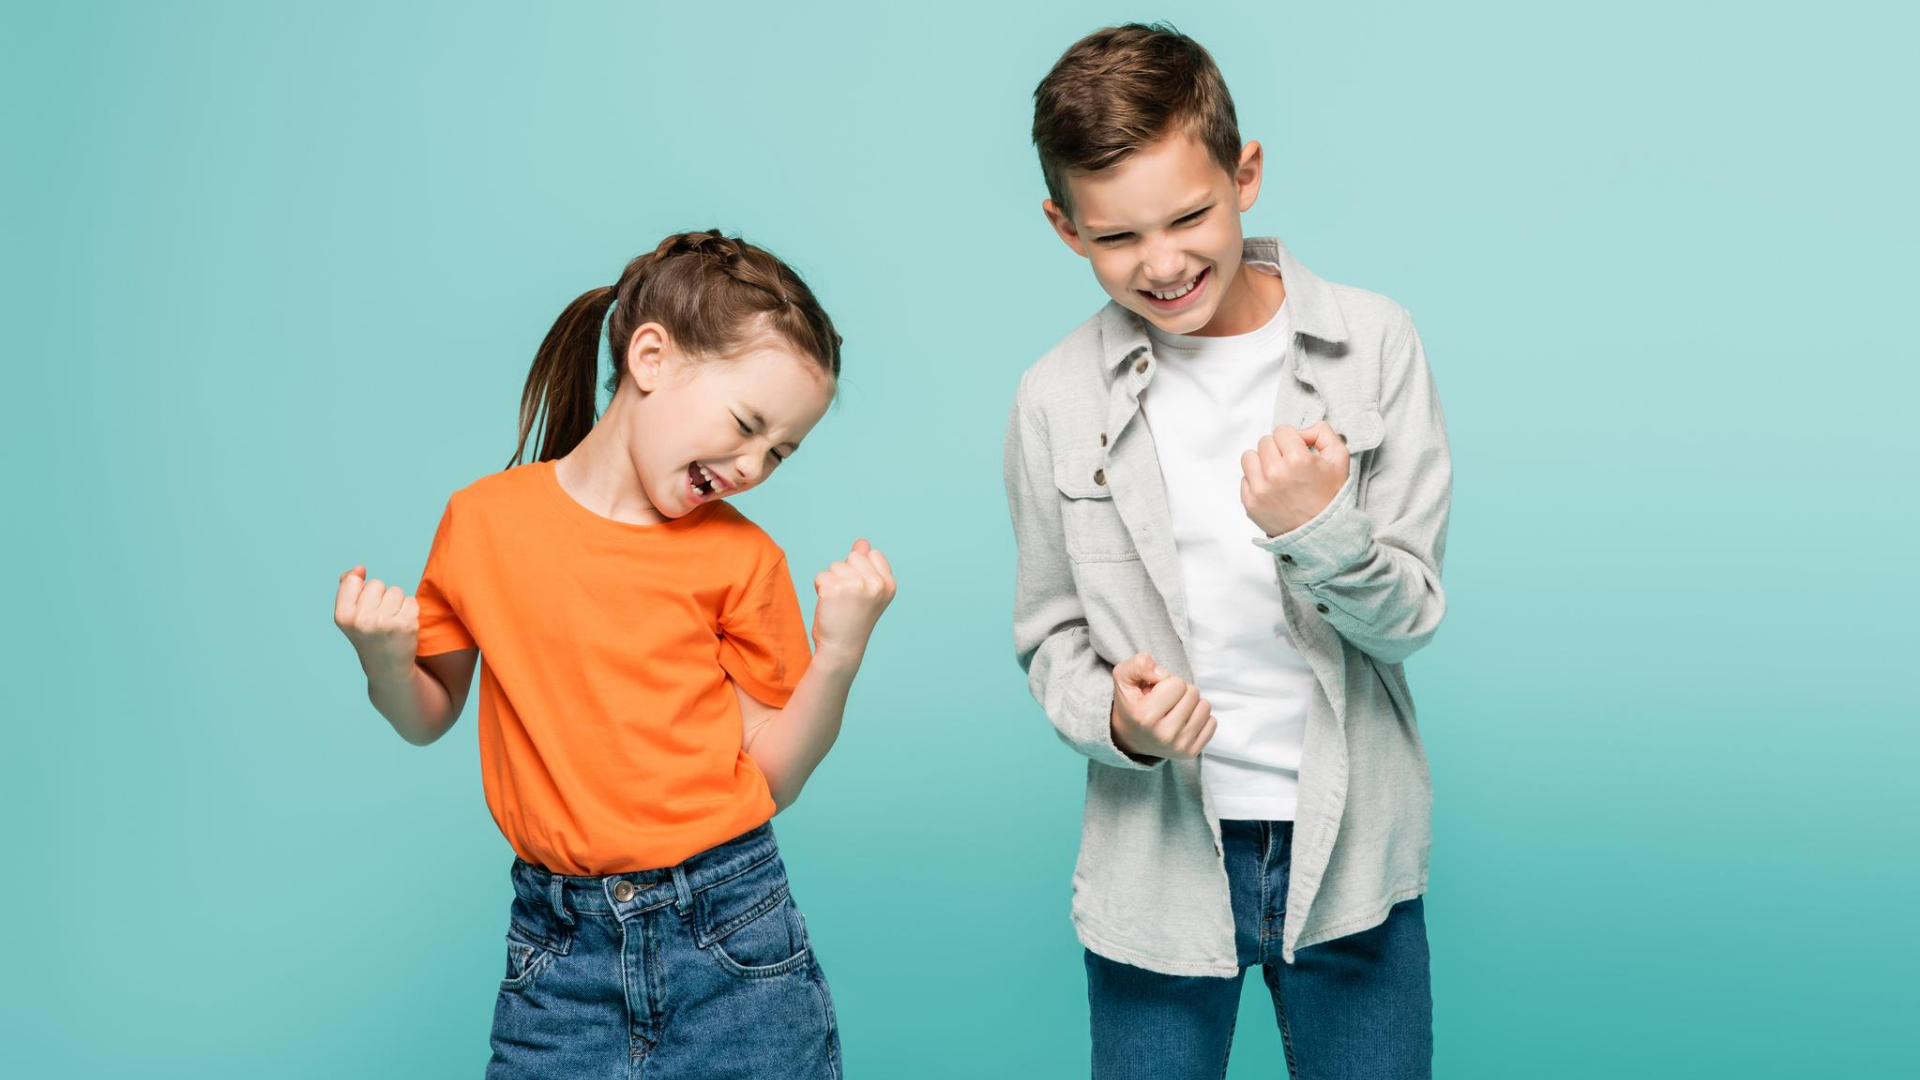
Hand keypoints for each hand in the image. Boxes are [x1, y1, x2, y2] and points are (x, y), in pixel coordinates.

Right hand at [333, 565, 417, 674]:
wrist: (387, 667)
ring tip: (390, 622)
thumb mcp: (349, 615)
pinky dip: (409, 610)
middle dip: (380, 597)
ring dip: (396, 603)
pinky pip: (411, 600)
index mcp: (342, 616)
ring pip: (395, 591)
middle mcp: (362, 620)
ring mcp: (384, 622)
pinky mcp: (406, 624)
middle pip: (377, 584)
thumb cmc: (367, 636)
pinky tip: (402, 625)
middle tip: (378, 619)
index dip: (361, 591)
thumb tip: (359, 568)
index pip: (353, 581)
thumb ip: (348, 589)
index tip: (363, 609)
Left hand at [809, 540, 895, 661]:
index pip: (872, 554)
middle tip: (848, 600)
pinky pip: (820, 577)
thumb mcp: (868, 591)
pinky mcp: (833, 590)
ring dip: (832, 582)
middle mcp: (875, 584)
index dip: (861, 571)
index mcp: (888, 584)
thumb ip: (867, 565)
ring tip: (839, 604)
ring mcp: (855, 586)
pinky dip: (820, 589)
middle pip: (852, 557)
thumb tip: (862, 542)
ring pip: (834, 566)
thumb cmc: (854, 619)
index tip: (861, 594)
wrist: (842, 649)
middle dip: (846, 574)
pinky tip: (829, 606)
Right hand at [1109, 653, 1214, 760]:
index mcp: (1145, 716)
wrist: (1129, 737)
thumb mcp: (1123, 677)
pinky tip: (1183, 722)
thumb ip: (1140, 664)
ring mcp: (1179, 746)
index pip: (1178, 684)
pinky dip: (1199, 718)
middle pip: (1193, 693)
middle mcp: (1163, 734)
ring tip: (1174, 710)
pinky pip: (1212, 723)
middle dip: (1180, 692)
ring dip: (1191, 704)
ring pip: (1205, 707)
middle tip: (1165, 701)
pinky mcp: (1190, 752)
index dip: (1168, 682)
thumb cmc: (1131, 703)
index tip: (1156, 692)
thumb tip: (1164, 674)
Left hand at [1239, 421, 1349, 536]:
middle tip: (1290, 466)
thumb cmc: (1330, 495)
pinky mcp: (1250, 503)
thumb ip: (1323, 432)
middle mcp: (1275, 473)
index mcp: (1298, 459)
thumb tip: (1302, 429)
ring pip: (1249, 457)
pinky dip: (1256, 481)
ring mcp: (1260, 489)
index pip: (1282, 431)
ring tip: (1278, 475)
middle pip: (1265, 442)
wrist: (1322, 532)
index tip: (1299, 453)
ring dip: (1262, 462)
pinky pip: (1244, 478)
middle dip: (1278, 450)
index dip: (1292, 440)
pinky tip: (1272, 490)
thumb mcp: (1339, 458)